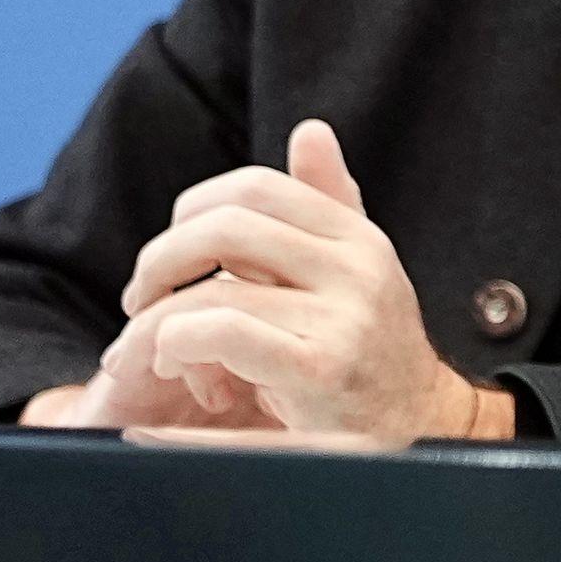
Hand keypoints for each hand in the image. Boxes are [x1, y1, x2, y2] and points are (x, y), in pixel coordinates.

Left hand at [79, 121, 513, 450]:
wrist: (421, 430)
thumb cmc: (370, 352)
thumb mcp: (356, 271)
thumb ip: (330, 204)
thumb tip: (310, 131)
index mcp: (357, 237)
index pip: (254, 187)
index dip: (192, 211)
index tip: (172, 255)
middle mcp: (357, 267)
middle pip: (224, 226)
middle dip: (161, 261)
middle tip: (140, 300)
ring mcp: (344, 316)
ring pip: (212, 292)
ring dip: (158, 324)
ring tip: (153, 352)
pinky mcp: (321, 367)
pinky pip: (221, 333)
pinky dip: (177, 346)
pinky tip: (177, 368)